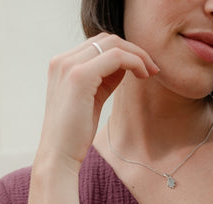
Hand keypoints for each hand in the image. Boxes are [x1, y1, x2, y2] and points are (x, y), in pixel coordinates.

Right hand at [35, 33, 159, 172]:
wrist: (59, 156)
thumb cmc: (75, 134)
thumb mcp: (91, 100)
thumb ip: (103, 80)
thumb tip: (125, 66)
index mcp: (62, 65)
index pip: (97, 44)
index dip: (124, 52)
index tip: (143, 68)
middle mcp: (62, 60)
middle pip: (106, 39)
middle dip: (134, 50)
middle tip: (152, 68)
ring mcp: (69, 66)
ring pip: (113, 44)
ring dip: (137, 55)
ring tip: (151, 72)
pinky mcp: (79, 76)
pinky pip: (116, 57)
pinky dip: (134, 61)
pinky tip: (143, 75)